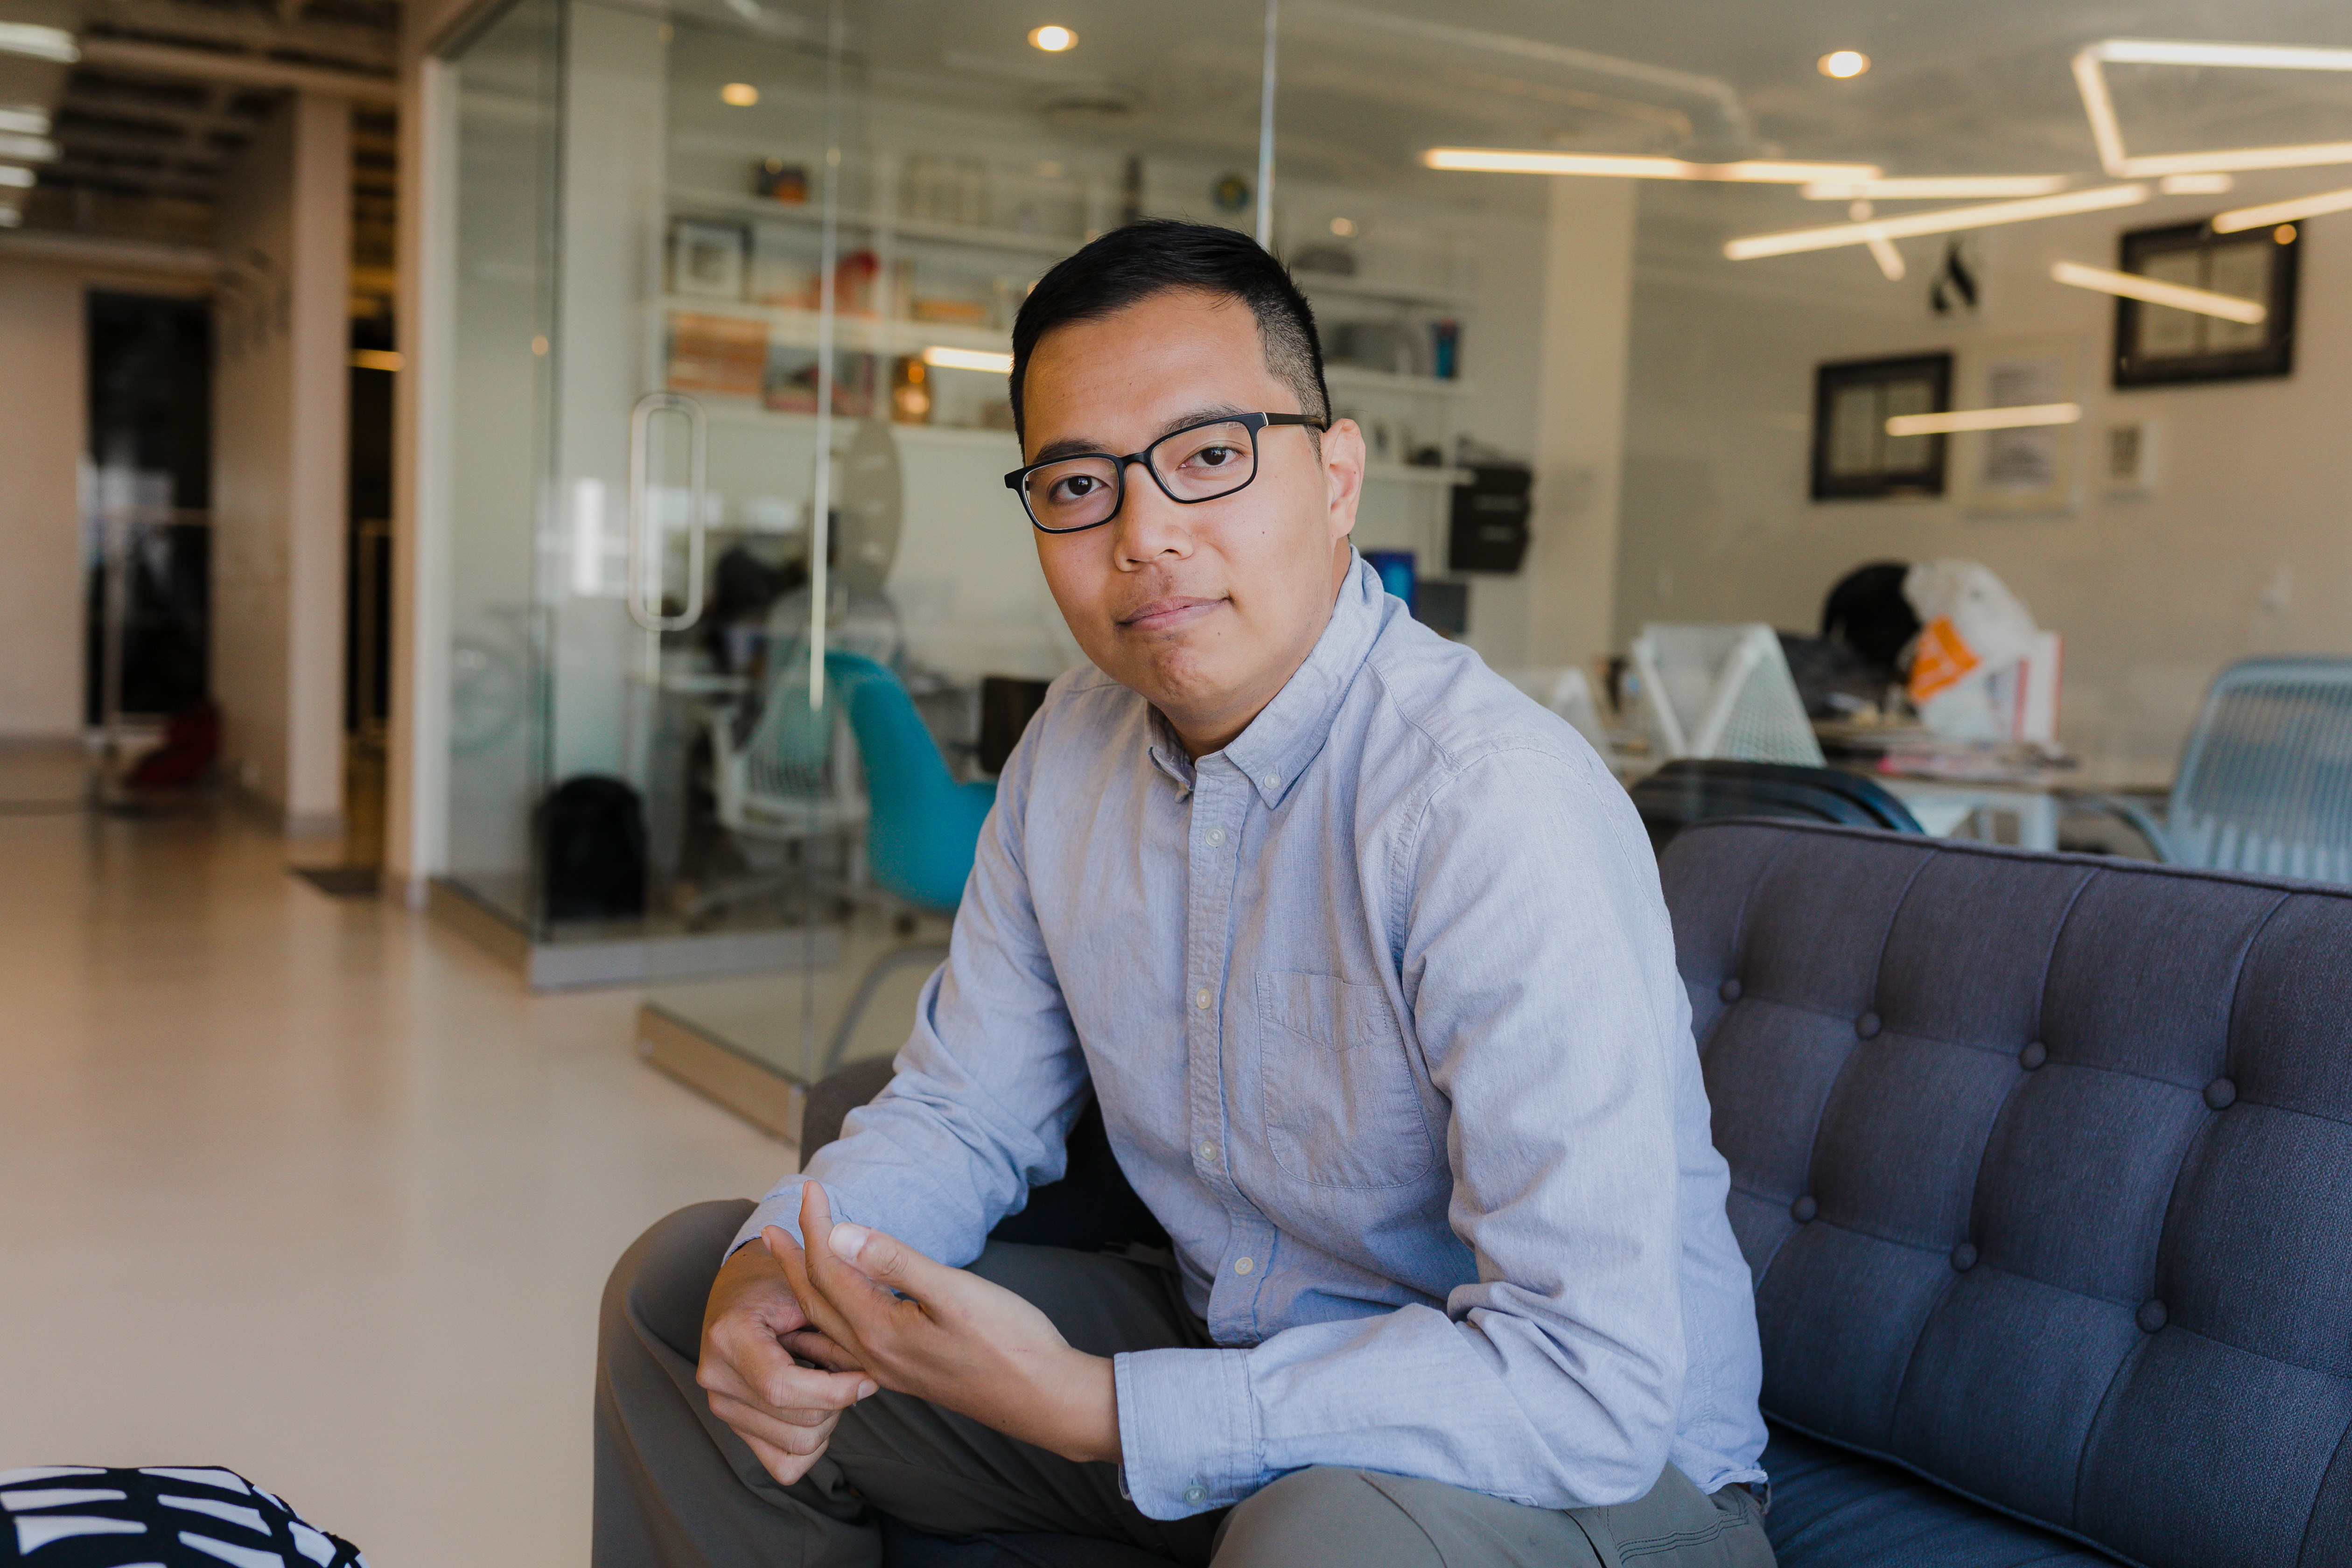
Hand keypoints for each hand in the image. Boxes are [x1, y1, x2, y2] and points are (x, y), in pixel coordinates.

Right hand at [696, 1227, 877, 1484]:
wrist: (743, 1291)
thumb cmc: (779, 1286)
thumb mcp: (809, 1291)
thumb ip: (837, 1329)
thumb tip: (873, 1375)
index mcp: (729, 1336)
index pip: (781, 1386)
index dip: (833, 1390)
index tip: (867, 1378)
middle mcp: (716, 1376)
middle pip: (796, 1424)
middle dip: (838, 1403)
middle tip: (848, 1372)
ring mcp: (720, 1405)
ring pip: (796, 1447)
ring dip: (827, 1419)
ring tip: (826, 1382)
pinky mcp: (732, 1426)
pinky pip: (783, 1463)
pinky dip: (810, 1442)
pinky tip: (814, 1407)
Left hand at [763, 1185, 1120, 1464]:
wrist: (1046, 1400)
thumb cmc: (1010, 1342)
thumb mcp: (955, 1293)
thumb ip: (895, 1262)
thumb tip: (839, 1234)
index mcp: (881, 1330)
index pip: (830, 1269)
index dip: (816, 1226)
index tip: (811, 1188)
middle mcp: (874, 1356)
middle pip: (816, 1303)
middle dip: (792, 1262)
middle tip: (771, 1231)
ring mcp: (889, 1371)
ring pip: (827, 1330)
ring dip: (803, 1296)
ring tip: (789, 1272)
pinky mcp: (907, 1376)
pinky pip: (845, 1350)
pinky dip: (826, 1328)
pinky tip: (831, 1327)